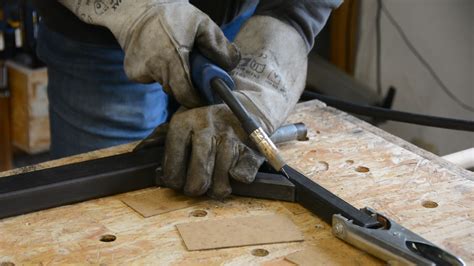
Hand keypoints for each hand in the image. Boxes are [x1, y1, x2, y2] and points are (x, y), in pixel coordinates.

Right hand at [58, 0, 239, 107]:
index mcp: (172, 57)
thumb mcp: (201, 23)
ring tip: (175, 57)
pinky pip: (152, 79)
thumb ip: (219, 45)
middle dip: (188, 87)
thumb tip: (230, 64)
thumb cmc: (171, 14)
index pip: (186, 94)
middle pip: (177, 93)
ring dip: (174, 77)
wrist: (136, 8)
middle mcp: (154, 68)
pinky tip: (158, 55)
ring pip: (165, 85)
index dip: (198, 99)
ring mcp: (141, 72)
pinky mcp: (132, 72)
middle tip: (194, 73)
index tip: (207, 95)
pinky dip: (159, 72)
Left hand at [160, 105, 264, 198]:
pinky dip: (239, 180)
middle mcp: (207, 128)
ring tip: (214, 181)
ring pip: (221, 182)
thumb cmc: (207, 121)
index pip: (173, 166)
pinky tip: (233, 173)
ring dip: (218, 188)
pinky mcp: (251, 146)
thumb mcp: (182, 121)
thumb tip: (141, 151)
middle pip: (198, 177)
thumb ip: (159, 137)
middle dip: (195, 189)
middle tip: (196, 186)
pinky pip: (243, 175)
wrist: (245, 107)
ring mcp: (231, 137)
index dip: (174, 180)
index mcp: (184, 122)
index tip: (178, 180)